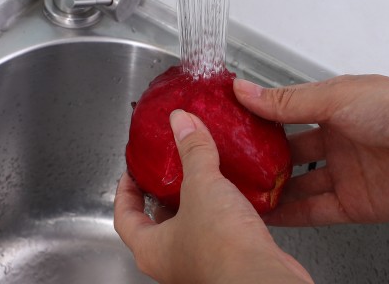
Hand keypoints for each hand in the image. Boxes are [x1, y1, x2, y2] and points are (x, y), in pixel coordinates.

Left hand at [114, 109, 312, 283]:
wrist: (264, 279)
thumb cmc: (222, 245)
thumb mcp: (202, 186)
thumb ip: (192, 151)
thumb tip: (180, 120)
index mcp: (152, 248)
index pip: (124, 218)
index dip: (124, 192)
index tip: (131, 172)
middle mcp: (172, 260)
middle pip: (156, 222)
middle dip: (163, 193)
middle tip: (169, 167)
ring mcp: (200, 261)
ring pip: (190, 224)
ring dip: (195, 199)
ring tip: (203, 171)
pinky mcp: (227, 258)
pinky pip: (218, 228)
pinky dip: (222, 208)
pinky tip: (234, 190)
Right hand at [234, 75, 388, 226]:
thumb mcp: (334, 97)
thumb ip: (287, 101)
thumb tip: (245, 90)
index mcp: (329, 109)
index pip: (283, 115)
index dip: (256, 120)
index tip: (228, 124)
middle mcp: (335, 141)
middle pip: (288, 153)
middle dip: (260, 159)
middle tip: (229, 164)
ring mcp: (344, 173)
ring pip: (298, 185)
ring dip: (273, 190)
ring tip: (240, 192)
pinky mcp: (354, 203)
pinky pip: (316, 211)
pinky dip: (292, 215)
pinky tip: (271, 215)